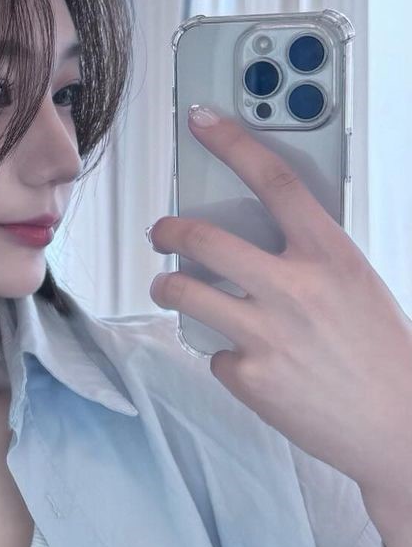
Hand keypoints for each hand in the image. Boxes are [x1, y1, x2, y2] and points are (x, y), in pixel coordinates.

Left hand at [147, 104, 411, 491]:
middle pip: (204, 238)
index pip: (276, 181)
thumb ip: (307, 257)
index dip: (234, 143)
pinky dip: (224, 354)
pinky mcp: (248, 375)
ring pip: (184, 292)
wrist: (399, 425)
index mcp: (330, 255)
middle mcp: (295, 288)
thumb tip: (256, 239)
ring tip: (171, 288)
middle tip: (159, 232)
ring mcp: (267, 332)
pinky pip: (212, 352)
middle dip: (168, 230)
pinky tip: (251, 364)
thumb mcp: (355, 283)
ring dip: (168, 286)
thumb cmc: (380, 352)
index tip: (204, 122)